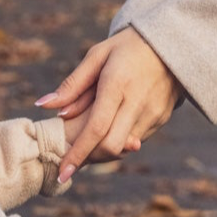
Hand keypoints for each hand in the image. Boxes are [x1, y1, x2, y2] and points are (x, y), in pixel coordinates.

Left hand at [39, 28, 180, 181]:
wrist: (172, 43)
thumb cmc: (127, 48)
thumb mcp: (97, 56)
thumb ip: (72, 84)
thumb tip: (45, 106)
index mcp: (118, 84)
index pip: (96, 128)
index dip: (78, 153)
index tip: (62, 173)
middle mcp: (138, 102)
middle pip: (111, 146)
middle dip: (89, 158)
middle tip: (72, 160)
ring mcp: (153, 112)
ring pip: (124, 148)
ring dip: (103, 151)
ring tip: (89, 141)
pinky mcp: (162, 118)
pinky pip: (136, 139)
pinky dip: (120, 141)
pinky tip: (112, 128)